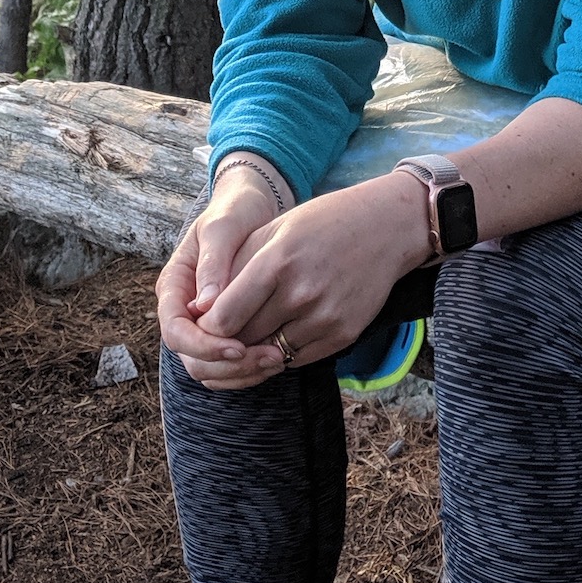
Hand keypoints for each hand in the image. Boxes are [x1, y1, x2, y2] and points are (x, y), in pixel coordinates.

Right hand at [158, 174, 288, 388]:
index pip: (174, 331)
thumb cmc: (235, 211)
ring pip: (212, 369)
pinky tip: (280, 356)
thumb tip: (204, 305)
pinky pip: (230, 365)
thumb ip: (213, 262)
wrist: (252, 209)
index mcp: (174, 286)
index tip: (237, 346)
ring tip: (279, 359)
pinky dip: (251, 369)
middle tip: (271, 357)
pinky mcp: (227, 331)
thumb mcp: (223, 227)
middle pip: (192, 359)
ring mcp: (204, 324)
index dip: (203, 346)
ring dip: (243, 372)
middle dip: (228, 366)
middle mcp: (185, 311)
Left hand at [194, 172, 429, 369]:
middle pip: (244, 340)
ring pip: (269, 354)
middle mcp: (302, 293)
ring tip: (247, 335)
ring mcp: (326, 317)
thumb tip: (196, 309)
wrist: (385, 227)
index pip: (224, 317)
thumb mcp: (272, 230)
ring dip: (253, 349)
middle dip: (225, 342)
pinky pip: (297, 359)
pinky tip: (277, 334)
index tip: (202, 324)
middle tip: (216, 338)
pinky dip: (281, 352)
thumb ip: (234, 268)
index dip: (206, 328)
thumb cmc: (320, 223)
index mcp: (277, 261)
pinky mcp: (344, 335)